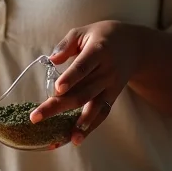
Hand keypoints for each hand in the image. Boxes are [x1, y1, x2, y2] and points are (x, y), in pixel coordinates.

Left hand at [30, 21, 141, 145]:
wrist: (135, 46)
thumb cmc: (102, 36)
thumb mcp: (83, 31)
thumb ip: (66, 44)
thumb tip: (51, 60)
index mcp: (98, 51)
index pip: (84, 66)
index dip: (71, 78)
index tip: (57, 89)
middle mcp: (107, 71)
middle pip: (82, 92)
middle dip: (58, 106)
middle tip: (36, 117)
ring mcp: (111, 86)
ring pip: (93, 107)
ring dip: (77, 124)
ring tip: (62, 138)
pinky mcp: (112, 97)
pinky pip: (101, 114)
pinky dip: (89, 128)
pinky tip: (76, 139)